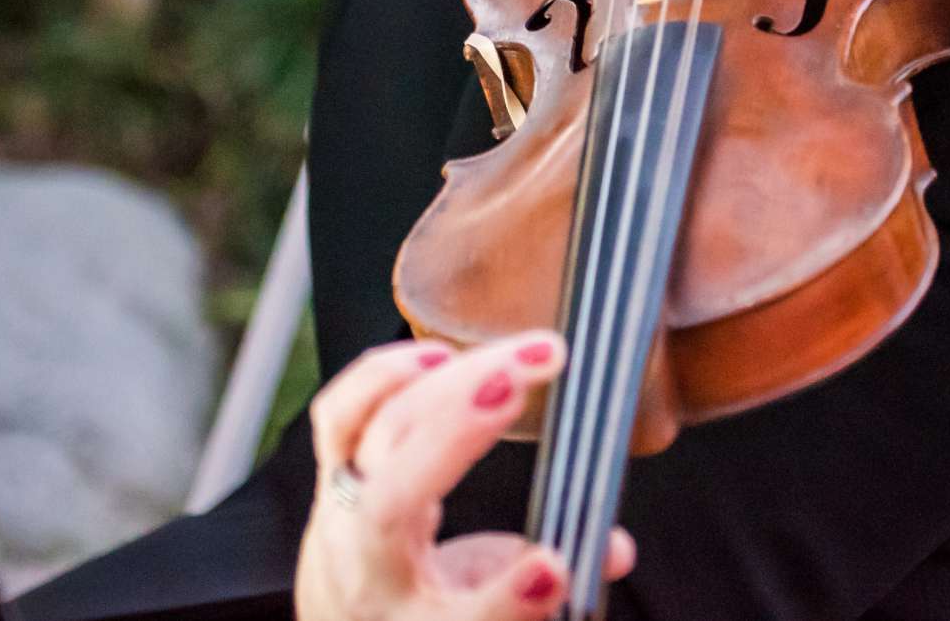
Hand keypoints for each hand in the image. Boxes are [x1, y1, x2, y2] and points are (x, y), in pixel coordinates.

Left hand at [296, 332, 634, 620]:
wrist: (348, 614)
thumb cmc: (414, 613)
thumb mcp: (475, 620)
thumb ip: (536, 591)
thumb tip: (613, 550)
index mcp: (403, 612)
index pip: (453, 616)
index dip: (508, 594)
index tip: (556, 565)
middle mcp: (358, 559)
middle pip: (395, 497)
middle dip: (459, 429)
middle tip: (527, 379)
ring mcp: (338, 505)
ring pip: (367, 432)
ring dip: (432, 382)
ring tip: (495, 360)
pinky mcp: (336, 465)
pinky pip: (342, 413)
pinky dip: (385, 374)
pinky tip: (439, 355)